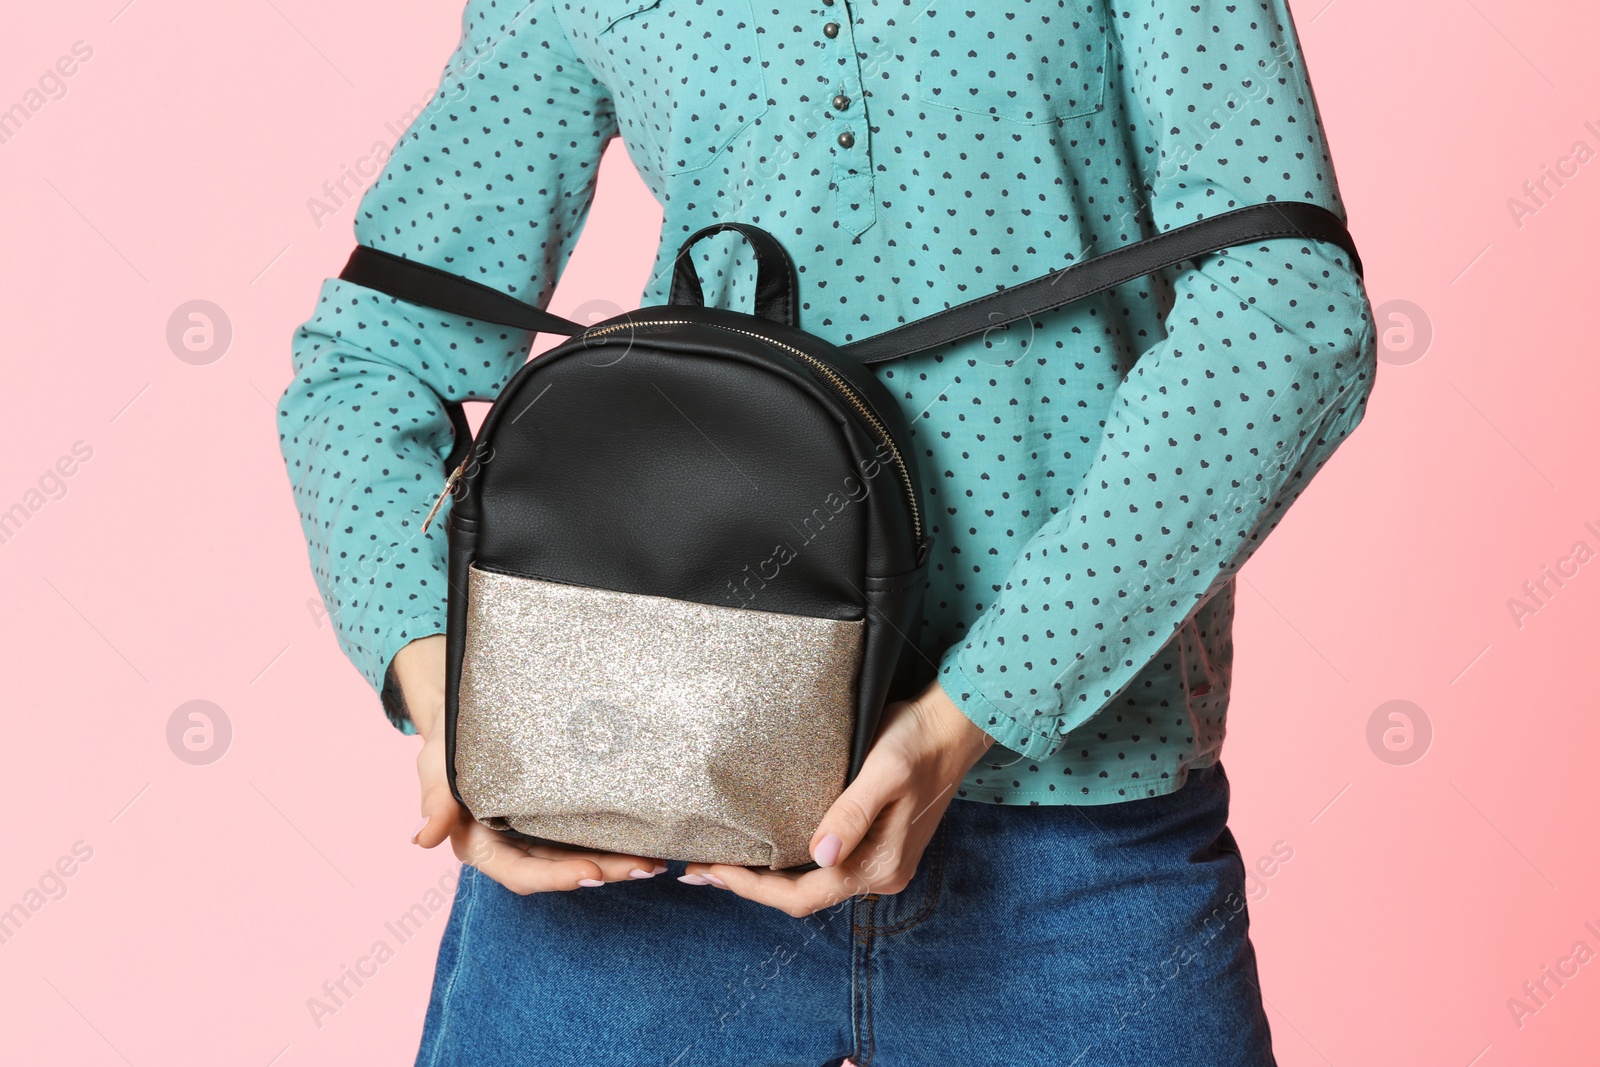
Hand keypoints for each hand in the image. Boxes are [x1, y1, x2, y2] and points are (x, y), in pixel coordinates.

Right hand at [393, 635, 666, 889]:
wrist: (468, 713)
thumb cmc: (448, 738)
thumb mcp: (436, 764)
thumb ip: (435, 801)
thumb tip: (423, 840)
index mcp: (481, 845)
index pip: (522, 872)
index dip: (556, 876)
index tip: (592, 872)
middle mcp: (513, 846)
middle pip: (561, 870)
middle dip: (603, 872)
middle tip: (644, 866)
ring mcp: (538, 833)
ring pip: (581, 857)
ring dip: (618, 862)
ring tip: (657, 859)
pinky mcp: (558, 816)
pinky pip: (588, 834)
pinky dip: (616, 840)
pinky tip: (648, 837)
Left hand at [682, 676, 994, 916]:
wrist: (955, 725)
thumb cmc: (918, 742)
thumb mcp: (883, 772)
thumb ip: (851, 814)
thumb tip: (820, 856)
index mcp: (879, 866)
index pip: (802, 896)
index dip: (751, 888)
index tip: (710, 870)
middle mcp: (880, 873)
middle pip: (803, 895)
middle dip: (750, 886)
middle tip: (699, 870)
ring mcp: (881, 861)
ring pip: (813, 882)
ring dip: (769, 877)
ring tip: (723, 860)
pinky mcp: (879, 844)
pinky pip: (827, 865)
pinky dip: (791, 862)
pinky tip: (767, 847)